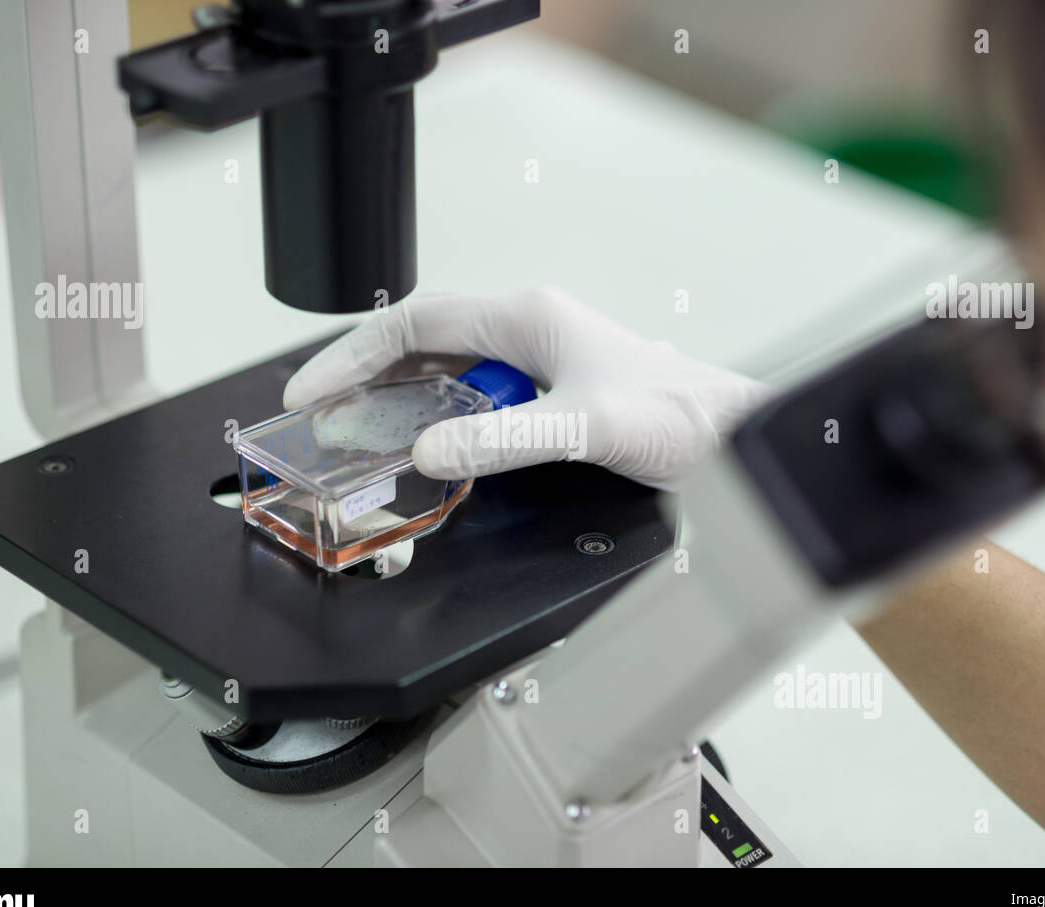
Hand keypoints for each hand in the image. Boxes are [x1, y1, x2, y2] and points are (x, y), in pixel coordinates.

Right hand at [283, 286, 770, 490]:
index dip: (354, 355)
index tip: (314, 391)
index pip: (415, 324)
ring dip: (398, 396)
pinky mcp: (548, 389)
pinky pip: (474, 396)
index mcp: (526, 318)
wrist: (730, 433)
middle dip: (363, 373)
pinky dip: (439, 417)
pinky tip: (427, 443)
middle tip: (319, 414)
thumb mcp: (583, 428)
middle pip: (420, 341)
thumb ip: (503, 441)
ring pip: (445, 369)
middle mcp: (526, 329)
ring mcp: (537, 358)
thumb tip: (429, 451)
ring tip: (355, 430)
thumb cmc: (679, 413)